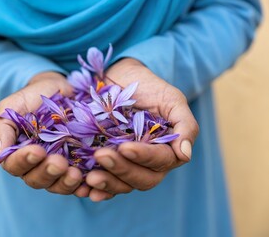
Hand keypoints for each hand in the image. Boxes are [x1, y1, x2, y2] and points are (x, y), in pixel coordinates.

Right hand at [0, 72, 83, 194]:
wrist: (59, 88)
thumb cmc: (31, 98)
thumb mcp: (12, 107)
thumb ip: (3, 129)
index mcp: (17, 153)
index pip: (15, 166)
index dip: (25, 161)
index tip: (37, 151)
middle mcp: (37, 165)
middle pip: (37, 179)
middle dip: (47, 173)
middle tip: (59, 163)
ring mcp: (58, 166)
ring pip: (57, 184)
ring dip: (65, 183)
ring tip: (75, 174)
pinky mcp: (78, 164)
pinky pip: (79, 182)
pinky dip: (83, 186)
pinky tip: (90, 184)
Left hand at [85, 58, 198, 200]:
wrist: (121, 78)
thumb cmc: (150, 87)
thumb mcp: (171, 100)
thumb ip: (185, 125)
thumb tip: (185, 155)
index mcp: (167, 150)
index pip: (160, 161)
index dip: (144, 157)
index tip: (125, 148)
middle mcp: (148, 163)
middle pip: (141, 178)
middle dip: (121, 170)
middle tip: (101, 156)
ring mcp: (127, 164)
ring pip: (122, 184)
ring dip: (107, 183)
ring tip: (88, 178)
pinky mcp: (108, 164)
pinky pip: (105, 182)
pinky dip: (96, 189)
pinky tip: (84, 190)